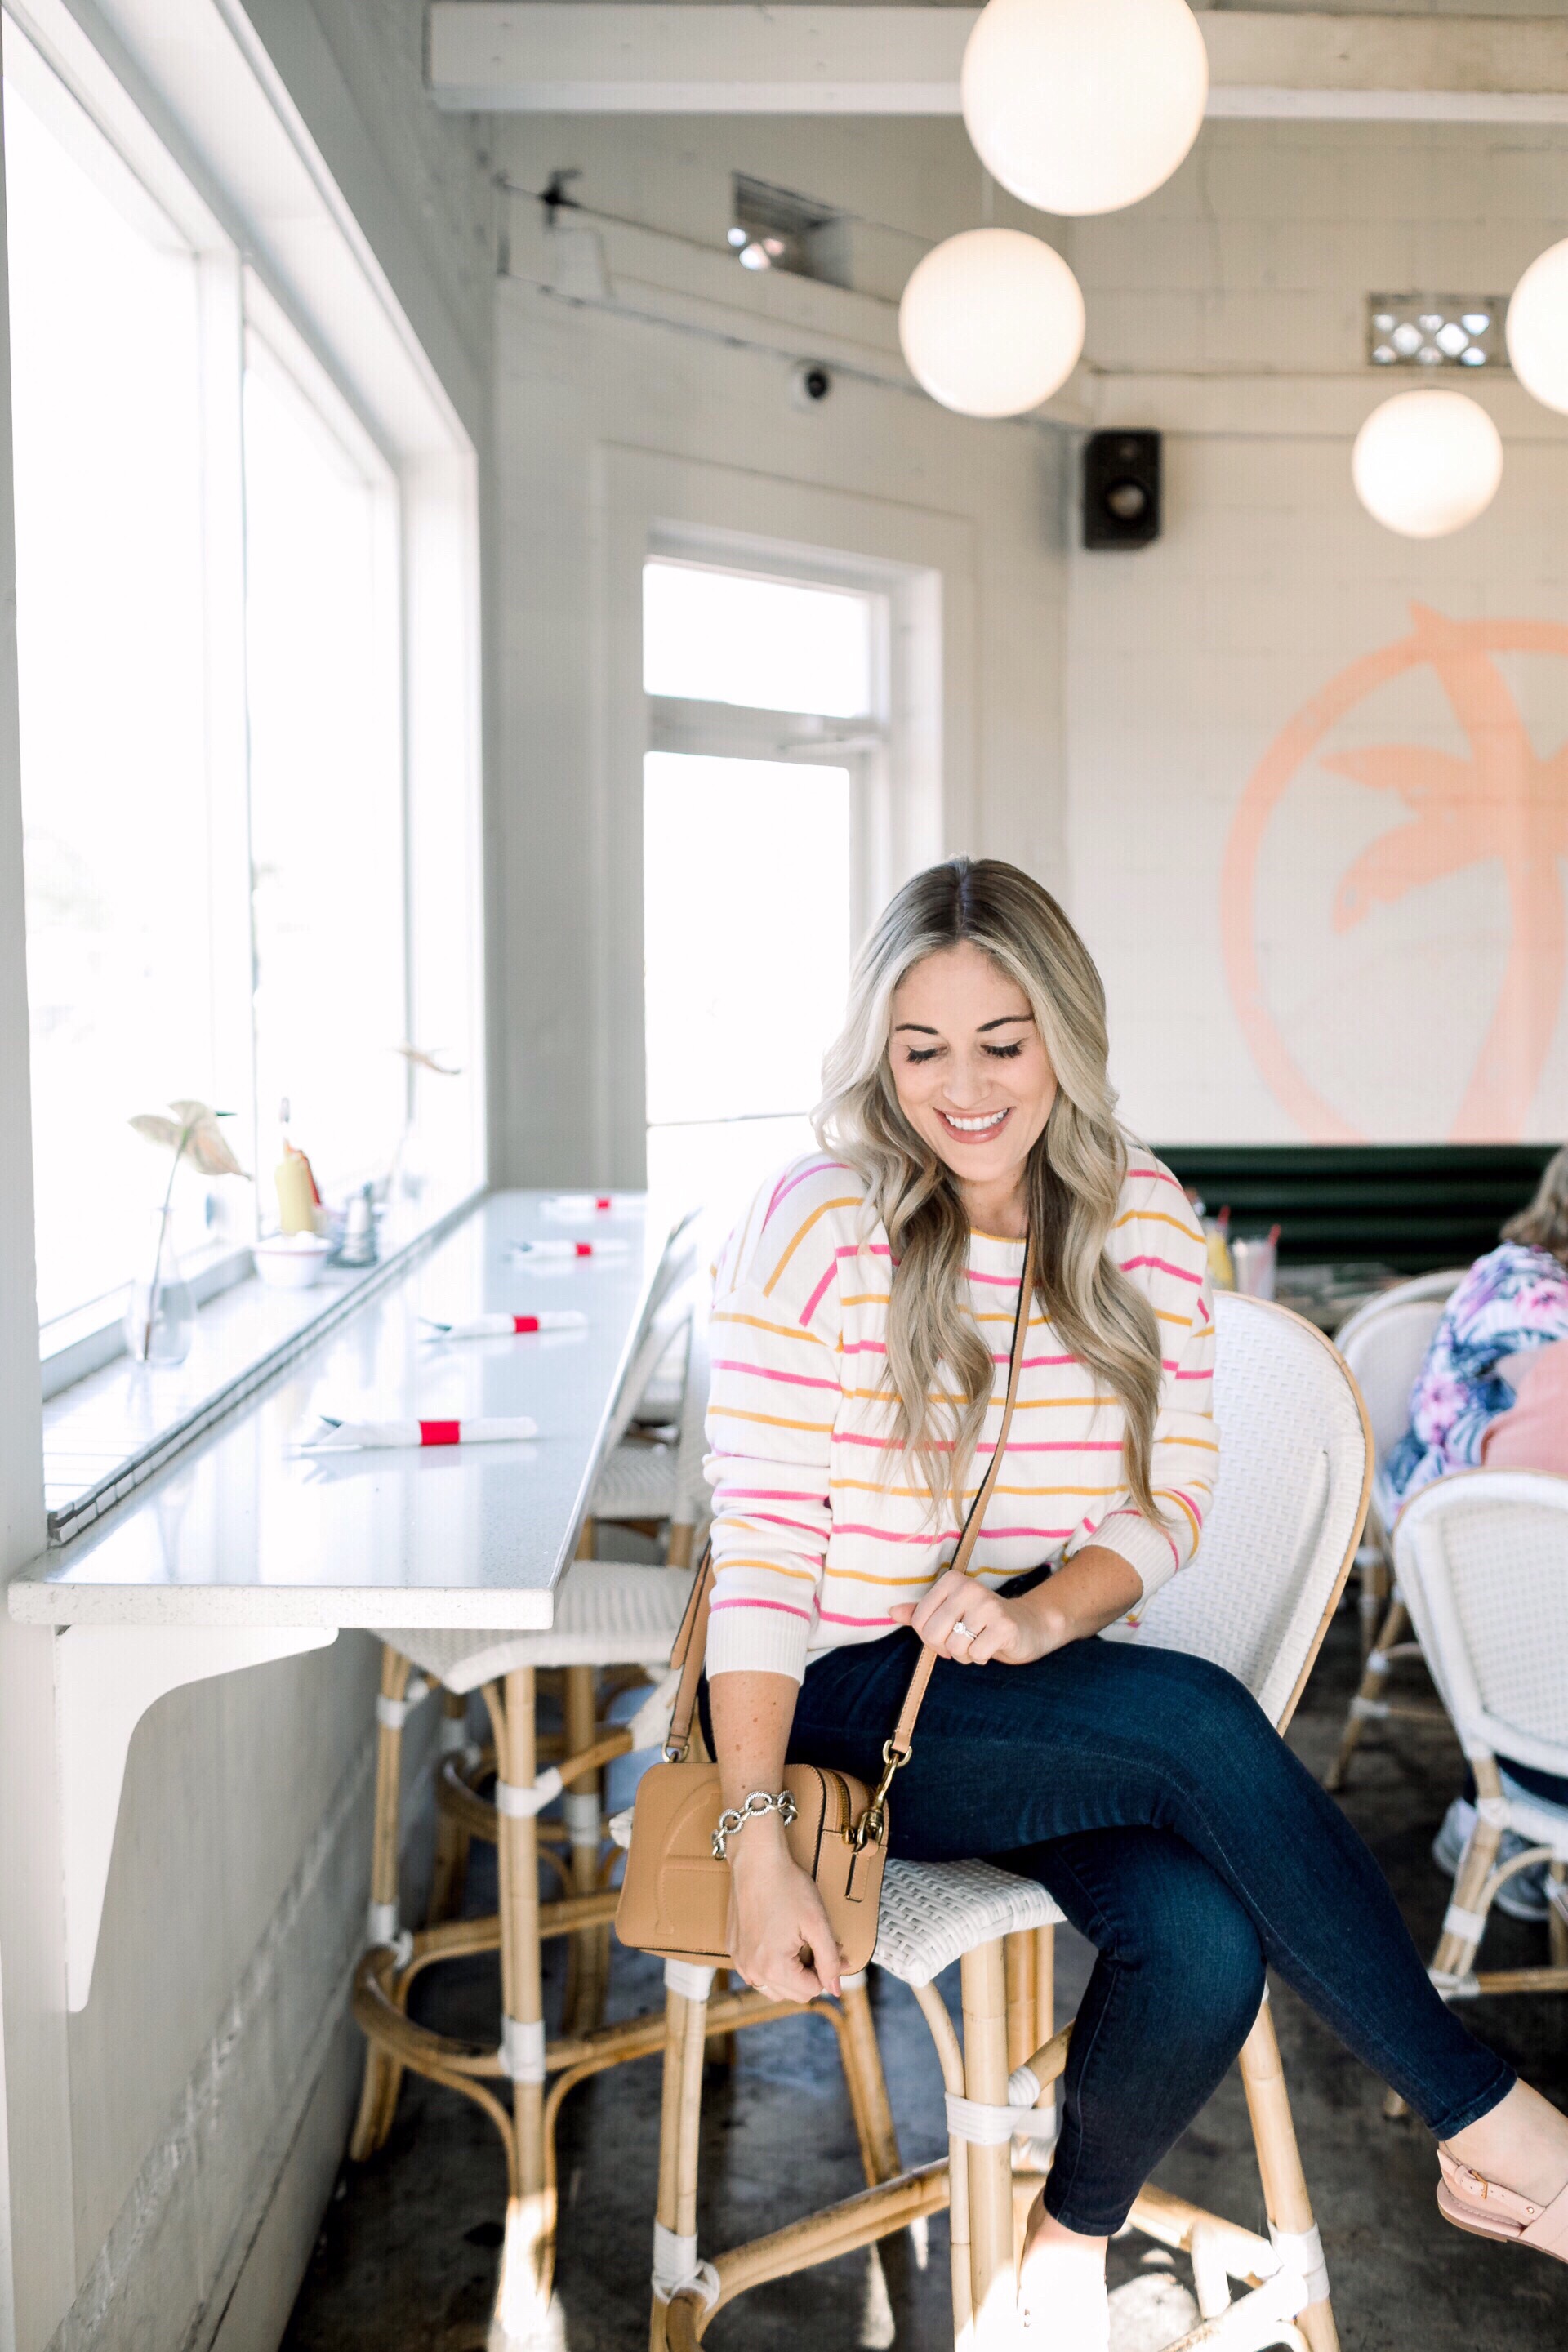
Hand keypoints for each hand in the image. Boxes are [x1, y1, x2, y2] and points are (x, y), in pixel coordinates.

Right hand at [727, 1819, 842, 2001]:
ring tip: (799, 1945)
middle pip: (793, 1993)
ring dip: (790, 1975)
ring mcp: (739, 1961)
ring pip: (773, 1988)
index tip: (832, 1948)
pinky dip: (771, 1965)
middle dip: (810, 1973)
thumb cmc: (788, 1887)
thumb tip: (835, 1989)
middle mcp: (752, 1971)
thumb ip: (829, 1960)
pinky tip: (779, 1940)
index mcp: (773, 1968)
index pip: (812, 1990)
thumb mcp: (818, 1923)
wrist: (756, 1860)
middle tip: (818, 1943)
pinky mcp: (733, 1948)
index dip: (827, 1970)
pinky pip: (756, 1972)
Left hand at [890, 1566, 1065, 1665]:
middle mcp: (969, 1588)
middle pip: (933, 1634)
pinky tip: (990, 1647)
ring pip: (954, 1647)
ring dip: (964, 1655)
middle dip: (944, 1648)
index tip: (945, 1634)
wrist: (1026, 1625)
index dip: (928, 1637)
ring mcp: (988, 1606)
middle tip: (961, 1642)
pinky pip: (975, 1655)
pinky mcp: (1004, 1626)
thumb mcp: (949, 1611)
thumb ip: (920, 1612)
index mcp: (951, 1581)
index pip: (918, 1620)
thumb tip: (891, 1612)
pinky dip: (980, 1658)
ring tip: (977, 1643)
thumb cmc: (980, 1620)